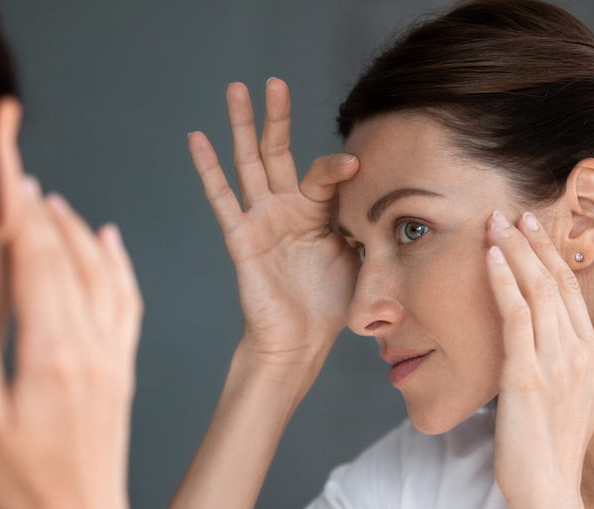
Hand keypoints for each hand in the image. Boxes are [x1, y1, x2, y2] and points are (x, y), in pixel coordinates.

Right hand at [0, 177, 142, 508]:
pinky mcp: (122, 367)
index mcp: (52, 353)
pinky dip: (118, 264)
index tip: (3, 163)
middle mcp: (91, 346)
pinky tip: (110, 241)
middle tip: (15, 166)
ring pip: (101, 273)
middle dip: (35, 206)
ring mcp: (113, 355)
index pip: (32, 259)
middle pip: (64, 257)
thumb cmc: (26, 485)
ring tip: (48, 199)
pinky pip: (128, 302)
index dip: (15, 206)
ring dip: (74, 229)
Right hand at [189, 79, 359, 376]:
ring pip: (248, 163)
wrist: (302, 341)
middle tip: (274, 81)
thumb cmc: (332, 304)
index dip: (339, 167)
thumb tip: (396, 203)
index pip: (324, 174)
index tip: (357, 164)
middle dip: (276, 117)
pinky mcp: (241, 237)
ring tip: (235, 89)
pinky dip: (208, 169)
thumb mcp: (362, 258)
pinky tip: (198, 138)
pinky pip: (222, 199)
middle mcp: (287, 208)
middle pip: (278, 151)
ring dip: (241, 126)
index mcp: (318, 211)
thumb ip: (368, 226)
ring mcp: (262, 219)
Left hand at [485, 210, 593, 502]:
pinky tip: (490, 258)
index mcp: (592, 353)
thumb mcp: (589, 394)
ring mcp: (553, 360)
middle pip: (555, 281)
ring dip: (513, 251)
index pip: (571, 289)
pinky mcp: (526, 372)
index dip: (551, 254)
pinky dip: (502, 281)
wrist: (548, 485)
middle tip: (512, 212)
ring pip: (535, 290)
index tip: (534, 227)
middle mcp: (577, 351)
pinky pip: (514, 315)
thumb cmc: (559, 443)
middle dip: (532, 243)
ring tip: (496, 223)